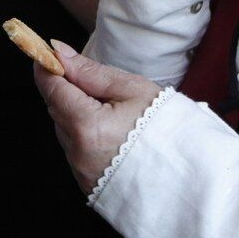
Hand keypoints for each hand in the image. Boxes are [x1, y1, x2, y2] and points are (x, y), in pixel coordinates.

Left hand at [33, 42, 162, 193]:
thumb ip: (91, 72)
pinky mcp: (88, 183)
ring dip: (77, 116)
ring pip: (65, 131)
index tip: (47, 54)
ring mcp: (82, 171)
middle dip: (68, 92)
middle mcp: (78, 152)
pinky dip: (86, 138)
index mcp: (88, 126)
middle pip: (57, 110)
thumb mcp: (134, 89)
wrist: (192, 175)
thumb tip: (59, 54)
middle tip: (98, 86)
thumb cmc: (168, 129)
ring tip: (114, 115)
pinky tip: (113, 136)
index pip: (52, 89)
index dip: (46, 68)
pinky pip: (76, 151)